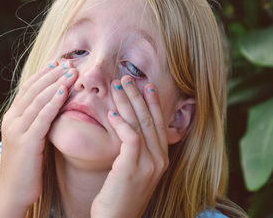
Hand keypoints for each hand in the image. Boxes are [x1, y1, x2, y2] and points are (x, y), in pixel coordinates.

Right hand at [0, 60, 77, 208]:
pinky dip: (54, 102)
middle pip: (33, 90)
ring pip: (38, 100)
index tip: (59, 63)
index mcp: (11, 118)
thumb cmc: (26, 166)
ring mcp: (17, 130)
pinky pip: (42, 117)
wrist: (13, 192)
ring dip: (56, 83)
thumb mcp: (30, 139)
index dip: (44, 74)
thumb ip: (37, 122)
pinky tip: (65, 91)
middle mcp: (11, 120)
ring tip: (72, 71)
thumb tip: (53, 108)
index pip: (28, 89)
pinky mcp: (26, 142)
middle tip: (69, 61)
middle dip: (52, 74)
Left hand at [91, 75, 168, 217]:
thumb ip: (134, 151)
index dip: (152, 103)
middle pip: (150, 120)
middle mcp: (159, 160)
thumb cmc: (118, 195)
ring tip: (118, 86)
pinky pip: (130, 139)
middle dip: (139, 96)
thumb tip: (127, 128)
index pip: (157, 124)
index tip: (146, 85)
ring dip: (129, 103)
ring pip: (140, 125)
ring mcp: (149, 165)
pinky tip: (112, 113)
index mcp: (160, 158)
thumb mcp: (132, 170)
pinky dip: (122, 124)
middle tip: (128, 77)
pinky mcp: (133, 168)